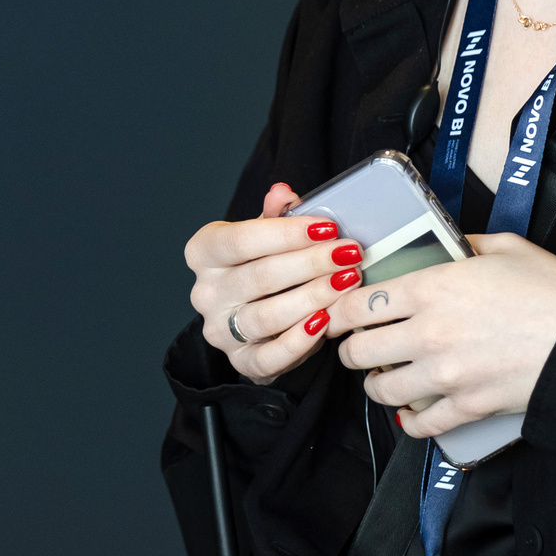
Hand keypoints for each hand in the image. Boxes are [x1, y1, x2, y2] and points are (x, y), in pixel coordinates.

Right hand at [185, 182, 365, 386]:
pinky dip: (299, 341)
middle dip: (312, 263)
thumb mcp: (265, 235)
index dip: (287, 233)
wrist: (252, 318)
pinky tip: (326, 321)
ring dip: (313, 297)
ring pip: (267, 316)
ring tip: (348, 282)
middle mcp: (205, 293)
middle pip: (260, 276)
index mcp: (204, 252)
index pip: (242, 240)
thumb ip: (275, 215)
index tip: (328, 228)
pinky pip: (270, 357)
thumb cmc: (261, 266)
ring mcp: (219, 331)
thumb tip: (283, 192)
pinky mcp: (240, 362)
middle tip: (350, 254)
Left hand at [326, 232, 555, 437]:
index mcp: (431, 289)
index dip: (340, 311)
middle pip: (359, 350)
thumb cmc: (553, 291)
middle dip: (353, 348)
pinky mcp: (466, 407)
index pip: (358, 304)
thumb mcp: (507, 247)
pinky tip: (412, 413)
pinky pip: (420, 425)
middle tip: (361, 345)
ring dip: (378, 383)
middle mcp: (428, 333)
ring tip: (387, 376)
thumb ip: (465, 243)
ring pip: (382, 389)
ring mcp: (445, 375)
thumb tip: (447, 243)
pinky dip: (411, 422)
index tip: (339, 314)